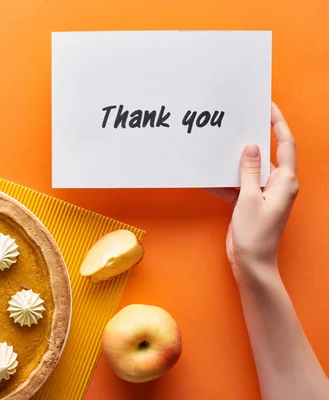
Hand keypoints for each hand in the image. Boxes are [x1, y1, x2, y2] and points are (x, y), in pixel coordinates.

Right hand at [208, 103, 298, 278]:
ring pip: (249, 170)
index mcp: (285, 182)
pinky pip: (238, 186)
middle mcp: (278, 185)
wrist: (250, 263)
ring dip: (235, 162)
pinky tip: (210, 179)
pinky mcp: (250, 203)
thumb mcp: (249, 198)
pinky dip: (225, 182)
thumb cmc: (256, 235)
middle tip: (240, 123)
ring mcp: (264, 194)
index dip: (278, 123)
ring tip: (221, 148)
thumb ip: (250, 171)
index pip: (285, 145)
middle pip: (267, 155)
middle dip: (253, 140)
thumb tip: (252, 147)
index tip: (269, 107)